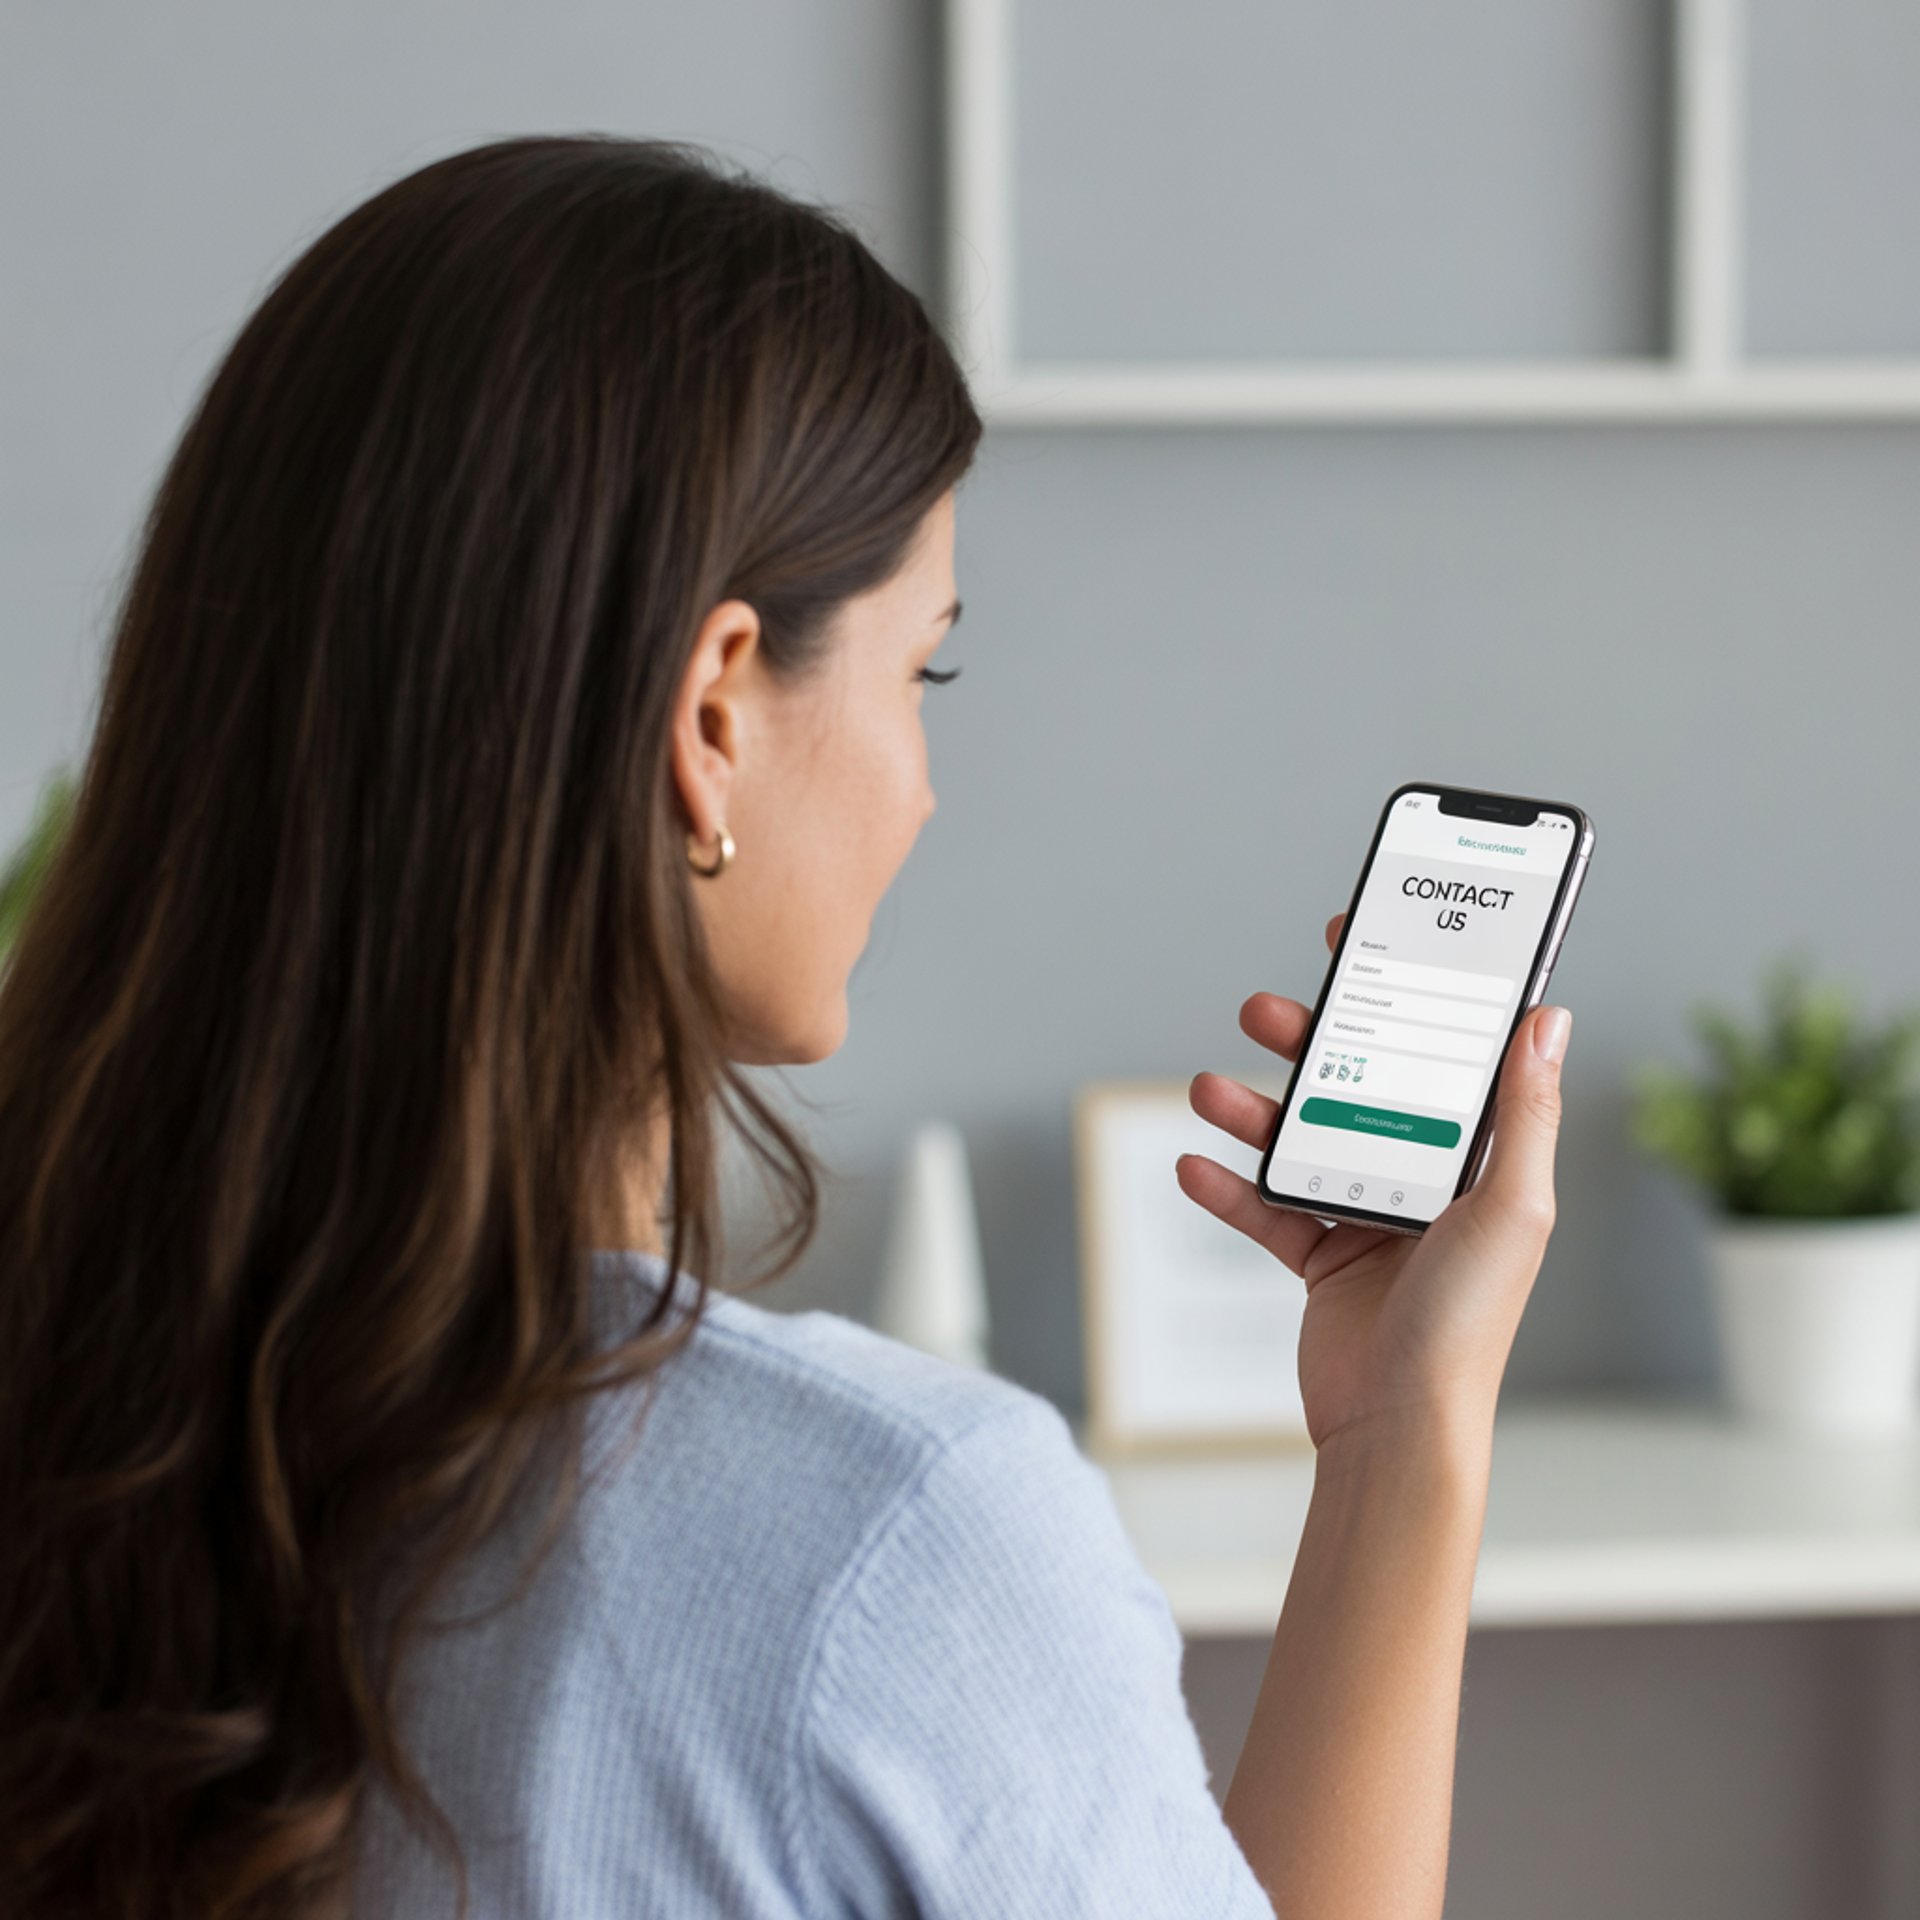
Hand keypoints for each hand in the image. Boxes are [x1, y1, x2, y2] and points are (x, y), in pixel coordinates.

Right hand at [1177, 913, 1571, 1452]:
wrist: (1397, 1428)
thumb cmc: (1467, 1325)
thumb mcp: (1510, 1208)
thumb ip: (1523, 1114)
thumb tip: (1549, 1019)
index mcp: (1477, 1159)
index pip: (1442, 1056)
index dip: (1408, 994)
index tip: (1367, 940)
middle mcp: (1424, 1178)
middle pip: (1357, 1085)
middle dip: (1309, 1044)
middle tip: (1266, 1008)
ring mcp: (1367, 1216)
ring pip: (1299, 1138)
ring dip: (1251, 1111)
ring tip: (1208, 1090)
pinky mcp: (1319, 1258)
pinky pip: (1263, 1207)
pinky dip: (1225, 1188)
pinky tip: (1192, 1167)